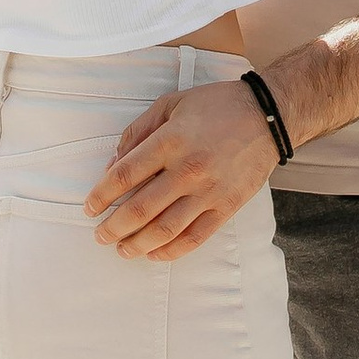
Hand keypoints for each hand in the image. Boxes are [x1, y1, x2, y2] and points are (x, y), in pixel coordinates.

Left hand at [86, 78, 280, 255]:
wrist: (268, 115)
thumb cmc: (216, 106)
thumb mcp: (171, 104)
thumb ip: (138, 132)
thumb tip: (112, 163)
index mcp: (169, 141)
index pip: (124, 175)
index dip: (102, 195)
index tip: (89, 208)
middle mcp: (187, 169)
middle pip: (140, 208)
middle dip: (114, 227)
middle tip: (100, 236)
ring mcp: (209, 191)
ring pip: (165, 229)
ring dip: (138, 244)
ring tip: (123, 249)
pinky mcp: (227, 206)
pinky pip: (195, 237)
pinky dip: (171, 251)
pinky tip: (155, 254)